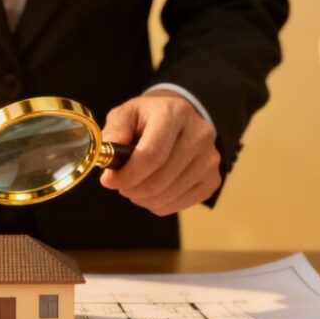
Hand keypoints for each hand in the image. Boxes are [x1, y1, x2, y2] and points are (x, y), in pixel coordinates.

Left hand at [99, 90, 221, 215]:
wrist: (177, 121)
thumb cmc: (146, 120)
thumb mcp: (125, 115)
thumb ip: (113, 133)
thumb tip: (107, 154)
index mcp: (175, 113)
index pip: (153, 154)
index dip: (128, 174)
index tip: (108, 181)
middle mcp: (199, 134)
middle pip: (160, 179)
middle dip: (131, 189)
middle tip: (120, 185)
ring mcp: (210, 159)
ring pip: (167, 195)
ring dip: (142, 198)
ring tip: (135, 186)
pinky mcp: (212, 179)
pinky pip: (178, 205)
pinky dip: (158, 204)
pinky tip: (152, 190)